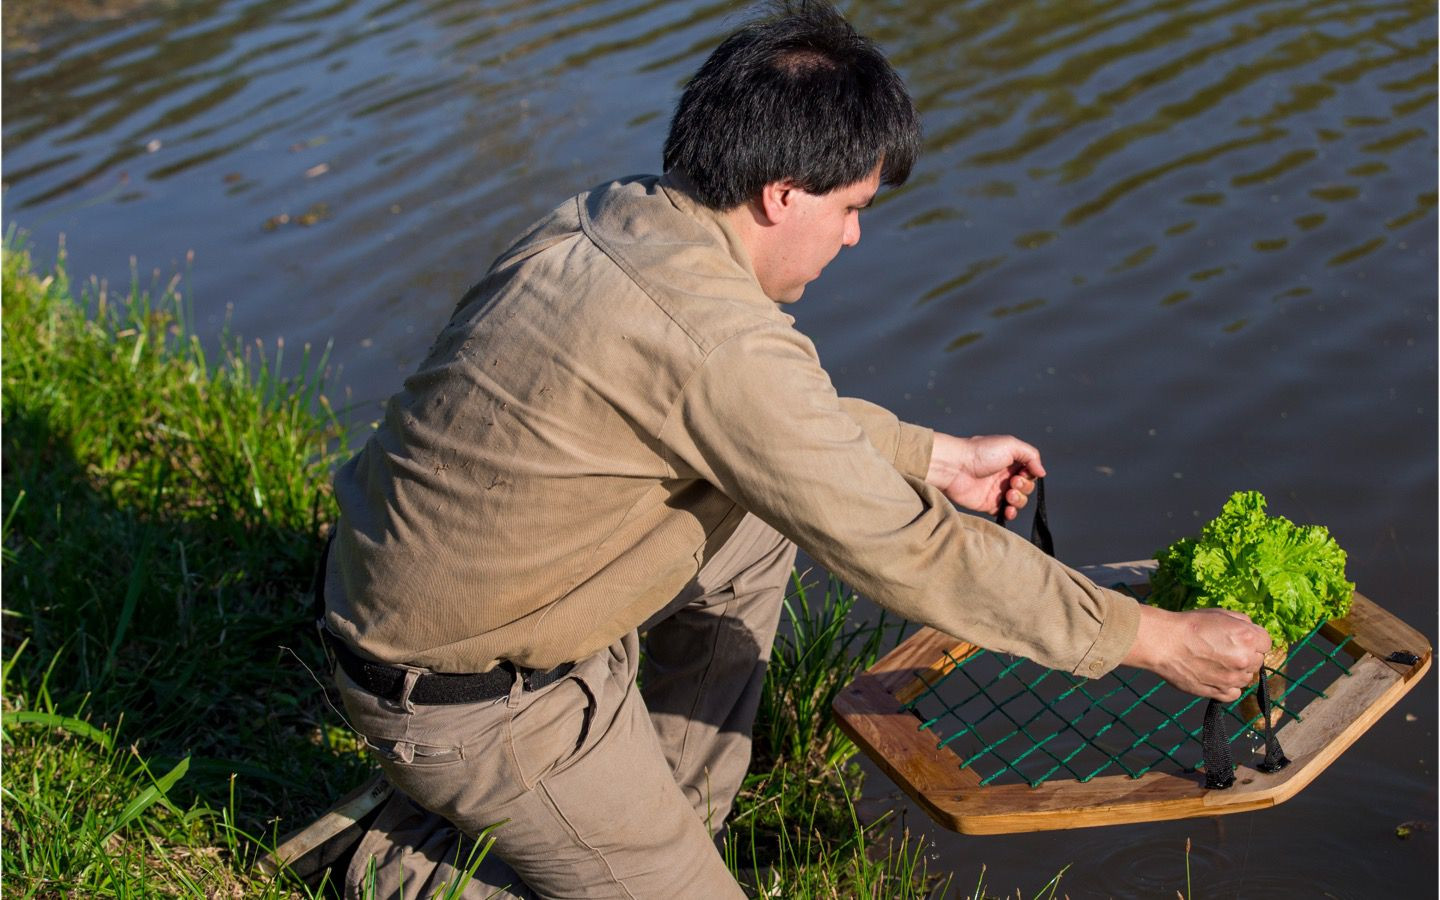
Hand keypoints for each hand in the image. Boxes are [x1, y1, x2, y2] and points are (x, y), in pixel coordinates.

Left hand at [925, 433, 1044, 520]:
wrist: (955, 467)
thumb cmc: (980, 452)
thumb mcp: (1010, 445)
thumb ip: (1031, 455)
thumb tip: (1042, 472)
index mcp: (1011, 461)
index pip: (1031, 472)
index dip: (1030, 475)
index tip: (1023, 473)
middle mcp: (1005, 476)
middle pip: (1027, 488)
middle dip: (1024, 487)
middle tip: (1012, 483)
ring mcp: (997, 491)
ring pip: (1019, 501)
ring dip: (1019, 500)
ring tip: (1008, 494)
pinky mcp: (988, 504)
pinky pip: (1006, 512)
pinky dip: (1011, 513)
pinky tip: (1007, 509)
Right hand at [1123, 606, 1271, 700]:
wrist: (1164, 643)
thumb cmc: (1189, 625)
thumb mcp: (1219, 614)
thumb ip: (1242, 622)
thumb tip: (1251, 631)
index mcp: (1248, 637)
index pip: (1266, 642)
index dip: (1253, 639)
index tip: (1240, 639)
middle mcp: (1245, 659)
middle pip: (1258, 660)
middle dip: (1246, 655)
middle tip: (1224, 649)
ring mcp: (1233, 679)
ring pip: (1246, 677)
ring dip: (1236, 671)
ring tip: (1215, 662)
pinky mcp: (1220, 693)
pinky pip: (1234, 693)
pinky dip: (1227, 687)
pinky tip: (1214, 676)